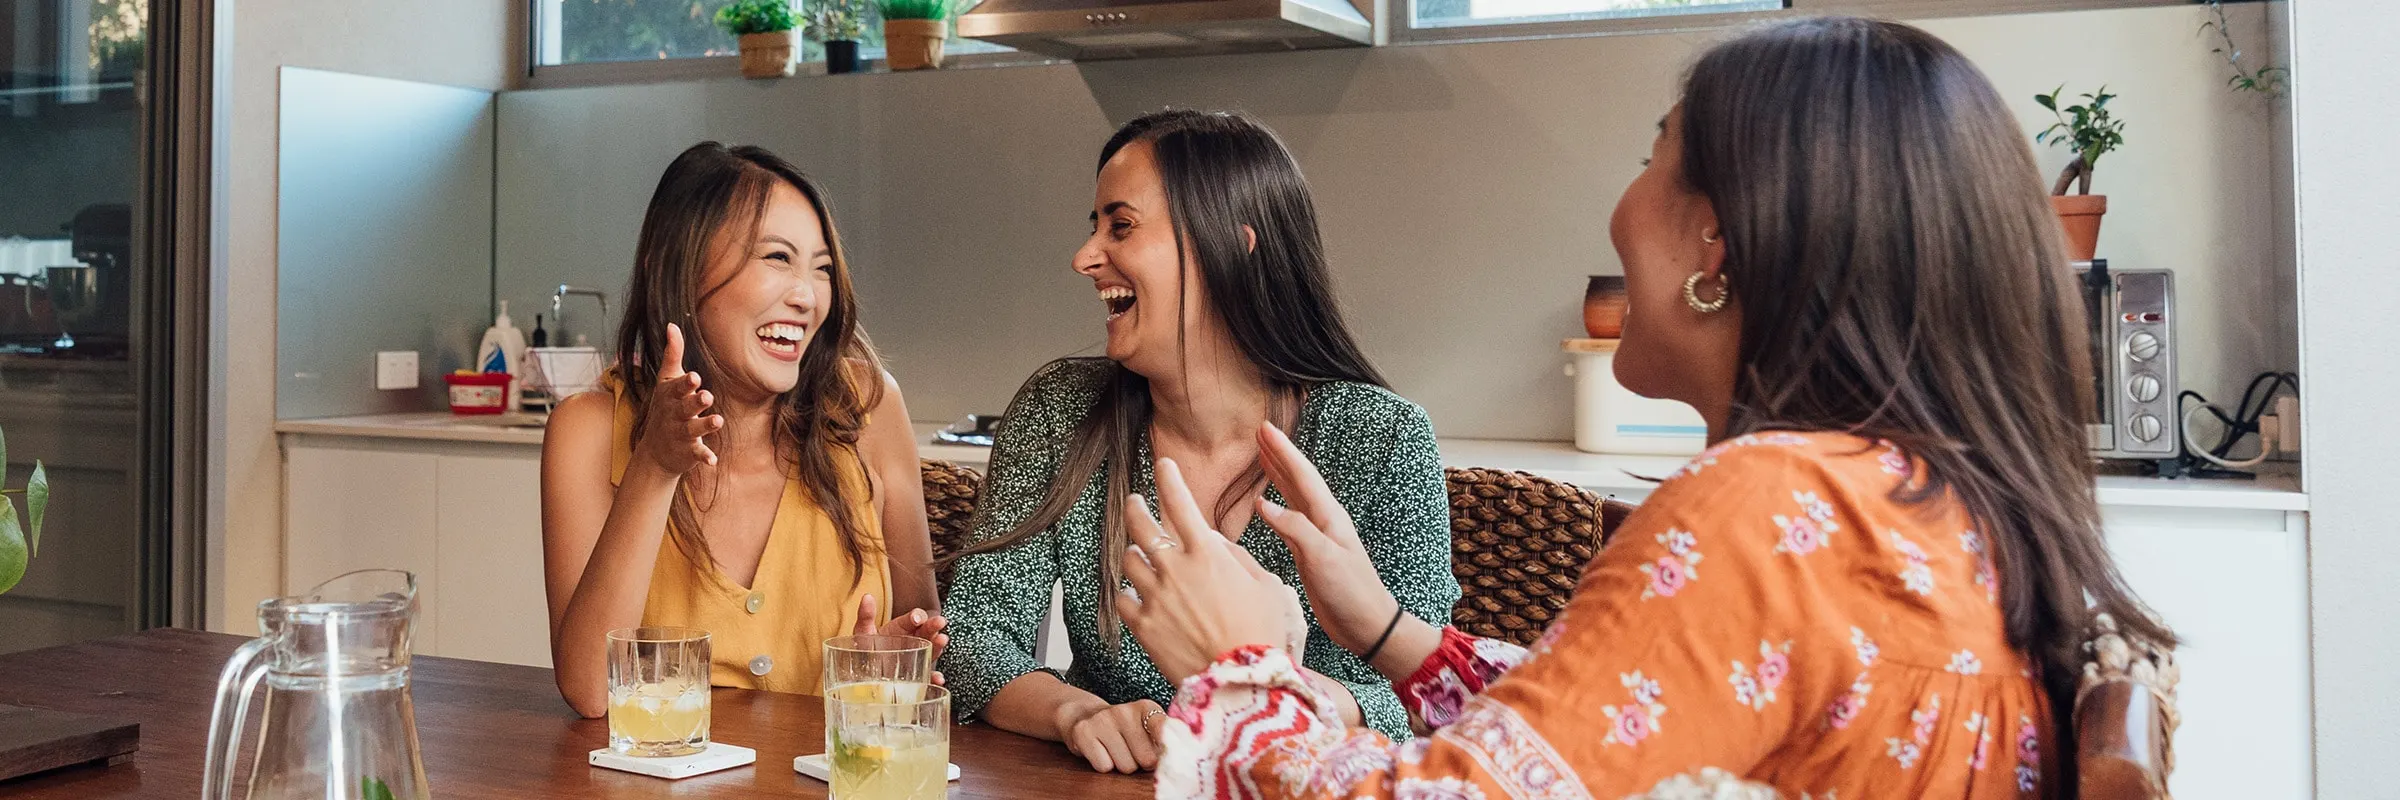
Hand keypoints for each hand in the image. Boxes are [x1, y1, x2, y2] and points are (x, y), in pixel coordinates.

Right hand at [632, 323, 721, 474]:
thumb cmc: (665, 407)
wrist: (655, 451)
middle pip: (685, 407)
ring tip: (717, 420)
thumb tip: (672, 324)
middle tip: (706, 396)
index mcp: (671, 396)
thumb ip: (673, 354)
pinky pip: (697, 453)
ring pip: (693, 428)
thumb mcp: (666, 381)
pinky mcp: (688, 450)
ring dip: (705, 425)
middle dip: (694, 402)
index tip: (694, 377)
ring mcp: (681, 433)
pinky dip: (704, 457)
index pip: (677, 388)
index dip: (685, 383)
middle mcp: (675, 414)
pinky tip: (713, 460)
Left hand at [851, 593, 948, 685]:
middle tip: (940, 621)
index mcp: (902, 628)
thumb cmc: (864, 650)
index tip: (916, 618)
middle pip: (926, 631)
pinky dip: (935, 677)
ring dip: (938, 645)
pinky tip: (938, 679)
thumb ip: (866, 616)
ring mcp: (915, 658)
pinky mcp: (915, 676)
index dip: (917, 616)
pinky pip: (927, 676)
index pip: (913, 618)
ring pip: (931, 650)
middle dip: (934, 625)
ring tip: (942, 640)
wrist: (861, 673)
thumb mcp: (863, 633)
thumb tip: (866, 597)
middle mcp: (912, 641)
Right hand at [1054, 699, 1164, 773]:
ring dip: (1122, 764)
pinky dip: (1104, 765)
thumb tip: (1178, 757)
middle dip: (1141, 762)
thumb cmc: (1124, 729)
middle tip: (1132, 751)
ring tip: (1116, 750)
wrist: (1086, 715)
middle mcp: (1124, 711)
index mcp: (1146, 707)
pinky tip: (1101, 751)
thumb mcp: (1147, 727)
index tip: (1171, 754)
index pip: (1165, 730)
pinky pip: (1104, 767)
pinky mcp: (1083, 732)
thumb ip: (1164, 738)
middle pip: (1147, 759)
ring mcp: (1102, 720)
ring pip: (1126, 766)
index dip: (1169, 748)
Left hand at [1114, 458, 1306, 684]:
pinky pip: (1122, 599)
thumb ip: (1238, 558)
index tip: (1163, 464)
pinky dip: (1128, 594)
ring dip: (1134, 554)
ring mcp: (1154, 597)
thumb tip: (1215, 544)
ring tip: (1140, 555)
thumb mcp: (1267, 586)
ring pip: (1129, 561)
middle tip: (1136, 503)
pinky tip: (1134, 595)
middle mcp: (1175, 569)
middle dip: (1136, 507)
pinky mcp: (1142, 626)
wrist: (1240, 683)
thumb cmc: (1263, 634)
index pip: (1180, 503)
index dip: (1169, 478)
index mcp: (1207, 553)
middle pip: (1141, 525)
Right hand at [1253, 422, 1403, 655]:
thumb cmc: (1351, 592)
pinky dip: (1276, 505)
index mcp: (1329, 517)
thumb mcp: (1323, 558)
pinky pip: (1289, 519)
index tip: (1264, 429)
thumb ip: (1295, 529)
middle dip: (1279, 455)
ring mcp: (1317, 537)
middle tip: (1260, 433)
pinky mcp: (1310, 553)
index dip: (1283, 451)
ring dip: (1278, 475)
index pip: (1303, 475)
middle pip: (1298, 480)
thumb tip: (1263, 505)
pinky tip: (1265, 504)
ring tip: (1262, 457)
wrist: (1367, 624)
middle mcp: (1323, 521)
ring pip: (1293, 496)